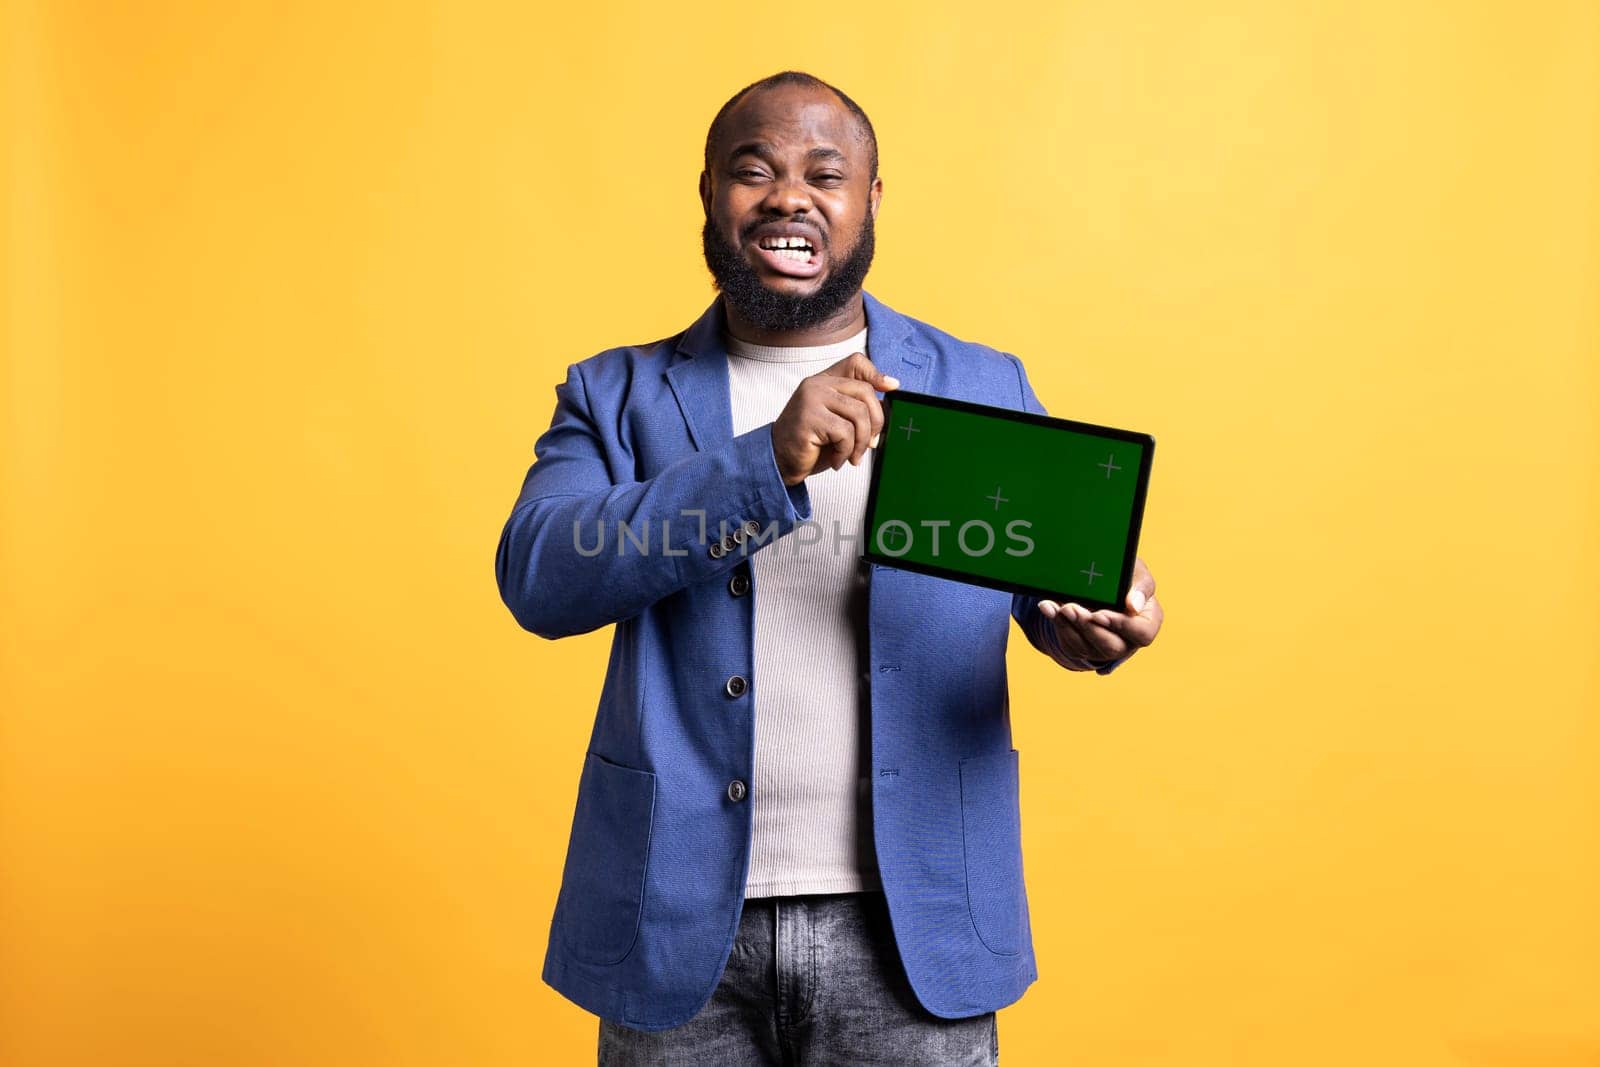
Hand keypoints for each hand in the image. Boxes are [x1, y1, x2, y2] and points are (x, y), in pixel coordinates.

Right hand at [771, 353, 899, 485]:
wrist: (780, 462)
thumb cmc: (811, 443)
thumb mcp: (838, 421)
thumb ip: (857, 408)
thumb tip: (888, 399)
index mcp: (824, 381)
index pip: (855, 362)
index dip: (876, 373)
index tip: (891, 387)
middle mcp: (817, 385)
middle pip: (865, 392)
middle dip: (876, 422)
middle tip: (871, 443)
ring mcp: (811, 399)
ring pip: (859, 415)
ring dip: (861, 443)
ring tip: (851, 456)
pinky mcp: (809, 418)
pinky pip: (845, 433)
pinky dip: (845, 452)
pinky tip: (836, 460)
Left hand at [1037, 557, 1161, 669]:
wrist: (1103, 583)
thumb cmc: (1127, 579)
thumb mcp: (1137, 574)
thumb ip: (1141, 587)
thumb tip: (1133, 605)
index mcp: (1147, 624)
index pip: (1142, 634)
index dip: (1122, 626)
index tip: (1101, 614)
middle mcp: (1127, 642)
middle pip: (1110, 646)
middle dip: (1089, 628)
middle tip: (1073, 609)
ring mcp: (1103, 648)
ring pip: (1086, 646)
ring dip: (1070, 626)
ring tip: (1061, 607)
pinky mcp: (1082, 647)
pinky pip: (1068, 641)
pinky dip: (1057, 623)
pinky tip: (1048, 607)